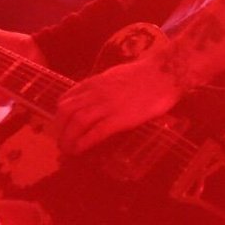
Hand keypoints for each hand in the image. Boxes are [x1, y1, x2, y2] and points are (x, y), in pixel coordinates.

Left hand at [54, 44, 185, 154]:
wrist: (165, 74)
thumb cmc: (145, 74)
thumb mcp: (115, 75)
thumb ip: (101, 86)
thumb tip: (94, 96)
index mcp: (95, 83)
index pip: (67, 98)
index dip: (59, 116)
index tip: (61, 126)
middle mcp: (97, 93)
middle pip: (67, 112)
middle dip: (60, 129)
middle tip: (62, 141)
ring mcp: (108, 106)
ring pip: (77, 123)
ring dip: (68, 139)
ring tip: (68, 150)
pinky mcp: (120, 118)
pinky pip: (96, 132)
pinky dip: (84, 143)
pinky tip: (80, 150)